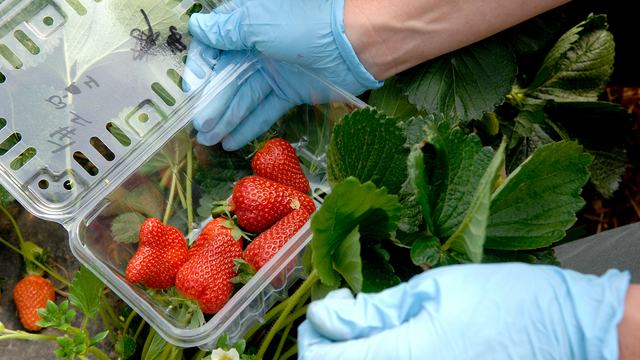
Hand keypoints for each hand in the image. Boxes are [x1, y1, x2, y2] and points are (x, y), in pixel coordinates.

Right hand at [184, 0, 380, 149]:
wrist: (355, 43)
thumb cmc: (305, 26)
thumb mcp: (259, 23)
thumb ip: (227, 31)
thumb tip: (197, 27)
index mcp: (246, 26)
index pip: (213, 49)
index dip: (201, 71)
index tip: (193, 93)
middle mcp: (257, 49)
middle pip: (227, 79)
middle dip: (212, 104)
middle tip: (200, 128)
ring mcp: (274, 72)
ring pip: (244, 98)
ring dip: (227, 119)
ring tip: (210, 140)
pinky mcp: (290, 92)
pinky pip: (265, 110)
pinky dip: (250, 126)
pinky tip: (232, 141)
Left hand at [298, 263, 629, 359]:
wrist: (565, 331)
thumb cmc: (505, 301)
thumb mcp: (432, 291)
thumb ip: (374, 310)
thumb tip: (325, 315)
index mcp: (406, 358)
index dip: (311, 340)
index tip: (319, 317)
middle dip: (327, 352)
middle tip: (337, 323)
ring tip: (361, 334)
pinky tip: (387, 346)